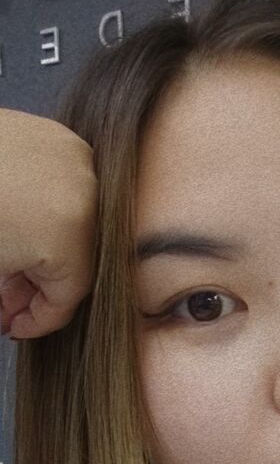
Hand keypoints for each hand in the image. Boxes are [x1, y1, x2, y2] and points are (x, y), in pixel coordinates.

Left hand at [0, 107, 97, 338]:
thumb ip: (11, 302)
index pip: (68, 296)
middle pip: (75, 261)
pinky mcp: (59, 137)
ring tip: (6, 266)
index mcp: (70, 234)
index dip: (38, 320)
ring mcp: (77, 161)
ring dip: (39, 252)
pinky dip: (40, 212)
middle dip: (35, 287)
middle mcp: (88, 195)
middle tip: (6, 302)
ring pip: (72, 227)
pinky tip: (14, 226)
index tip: (15, 326)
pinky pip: (63, 191)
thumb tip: (13, 315)